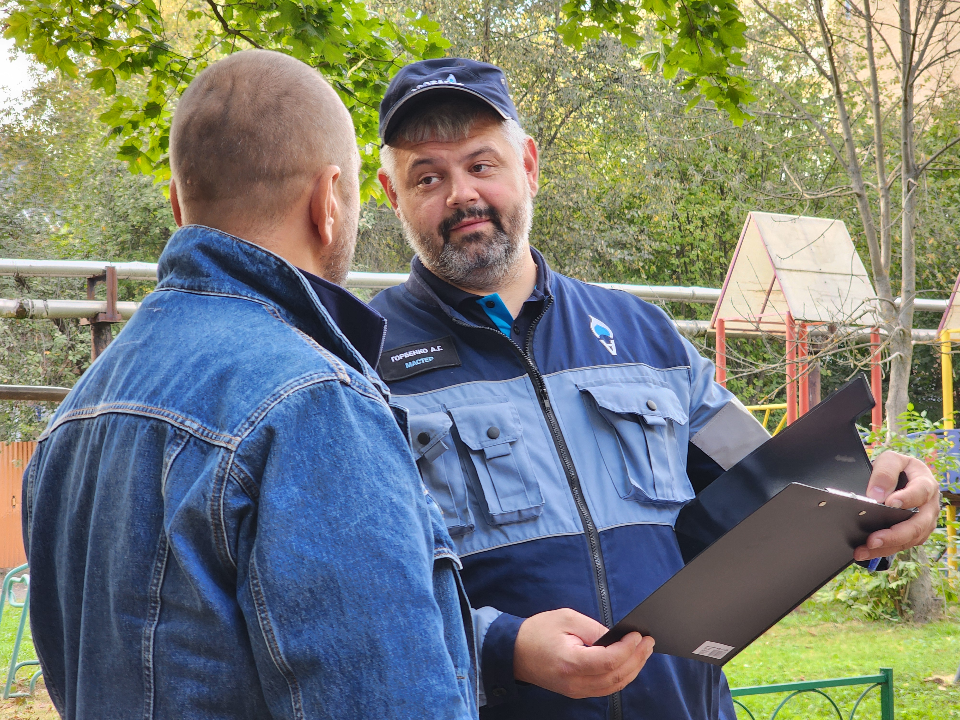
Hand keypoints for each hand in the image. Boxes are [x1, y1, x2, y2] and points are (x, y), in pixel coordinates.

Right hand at [513, 608, 654, 698]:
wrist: (514, 653)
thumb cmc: (538, 632)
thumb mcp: (565, 619)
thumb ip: (593, 628)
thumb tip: (617, 637)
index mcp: (571, 662)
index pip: (608, 661)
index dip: (628, 649)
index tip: (638, 634)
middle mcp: (575, 683)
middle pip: (616, 676)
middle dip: (637, 658)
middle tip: (649, 641)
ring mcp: (577, 691)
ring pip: (614, 685)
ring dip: (633, 668)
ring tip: (645, 651)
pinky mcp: (577, 692)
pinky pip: (606, 688)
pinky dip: (622, 676)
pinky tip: (630, 662)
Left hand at [853, 450, 940, 561]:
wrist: (902, 476)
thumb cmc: (897, 468)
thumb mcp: (891, 460)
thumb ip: (884, 472)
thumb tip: (877, 495)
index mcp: (926, 484)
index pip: (920, 492)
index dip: (907, 498)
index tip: (890, 503)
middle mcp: (929, 506)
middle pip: (918, 525)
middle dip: (894, 534)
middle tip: (872, 540)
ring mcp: (924, 522)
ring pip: (910, 539)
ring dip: (886, 547)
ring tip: (862, 550)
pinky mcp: (915, 533)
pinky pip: (902, 545)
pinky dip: (884, 550)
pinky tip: (866, 552)